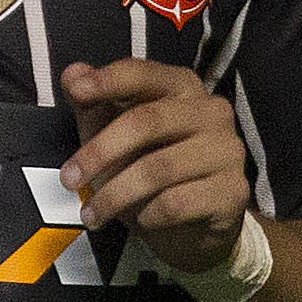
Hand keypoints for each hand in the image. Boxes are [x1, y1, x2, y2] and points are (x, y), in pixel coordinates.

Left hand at [60, 59, 251, 274]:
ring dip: (115, 194)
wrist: (195, 228)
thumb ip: (94, 105)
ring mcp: (227, 150)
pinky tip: (139, 220)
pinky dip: (147, 214)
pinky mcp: (233, 191)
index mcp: (182, 87)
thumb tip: (73, 73)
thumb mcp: (115, 135)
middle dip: (101, 151)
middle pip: (147, 122)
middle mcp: (211, 111)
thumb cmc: (150, 168)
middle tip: (69, 180)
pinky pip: (176, 203)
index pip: (143, 74)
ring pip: (158, 169)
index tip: (77, 91)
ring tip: (92, 213)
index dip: (109, 80)